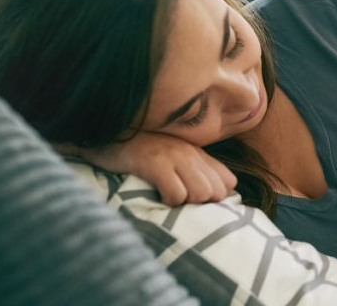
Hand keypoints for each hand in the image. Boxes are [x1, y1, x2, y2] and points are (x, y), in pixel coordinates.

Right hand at [55, 132, 236, 205]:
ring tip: (167, 197)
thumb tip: (210, 198)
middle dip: (200, 203)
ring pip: (201, 194)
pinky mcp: (155, 163)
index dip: (215, 198)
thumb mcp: (173, 156)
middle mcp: (191, 154)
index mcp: (198, 153)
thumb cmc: (139, 151)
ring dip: (185, 203)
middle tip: (179, 199)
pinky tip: (156, 196)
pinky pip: (176, 194)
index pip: (228, 183)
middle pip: (217, 192)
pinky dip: (168, 202)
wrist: (107, 133)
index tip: (194, 200)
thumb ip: (194, 171)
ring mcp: (174, 157)